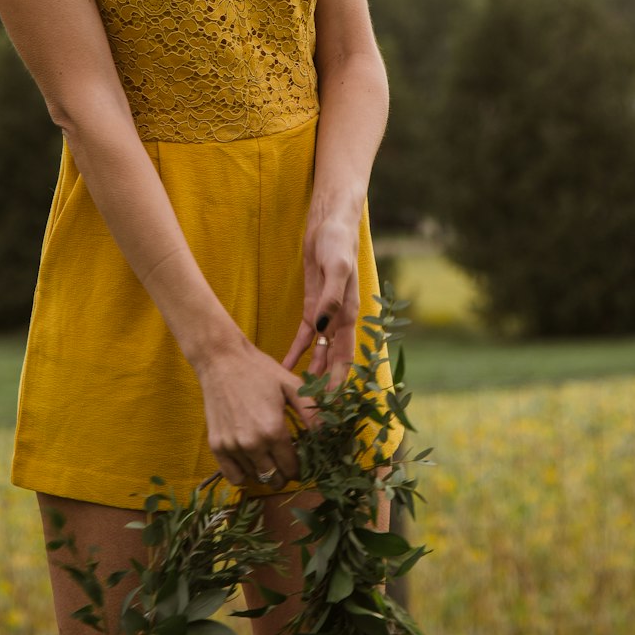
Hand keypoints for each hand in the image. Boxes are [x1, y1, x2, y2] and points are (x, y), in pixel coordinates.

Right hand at [195, 336, 315, 489]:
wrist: (221, 359)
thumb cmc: (259, 370)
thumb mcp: (291, 385)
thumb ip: (312, 411)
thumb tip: (329, 434)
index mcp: (273, 430)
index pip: (292, 469)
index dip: (301, 468)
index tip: (302, 460)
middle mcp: (252, 443)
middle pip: (275, 479)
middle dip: (285, 473)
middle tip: (286, 458)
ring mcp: (232, 446)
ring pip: (256, 477)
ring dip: (265, 471)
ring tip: (268, 453)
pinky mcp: (216, 446)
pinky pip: (233, 477)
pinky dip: (243, 474)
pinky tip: (250, 460)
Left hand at [281, 215, 359, 389]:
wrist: (330, 223)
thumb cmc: (338, 242)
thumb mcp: (336, 267)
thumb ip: (330, 297)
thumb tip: (324, 328)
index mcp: (349, 314)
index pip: (345, 357)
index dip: (337, 382)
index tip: (328, 406)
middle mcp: (340, 319)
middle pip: (333, 361)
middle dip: (324, 385)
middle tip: (309, 411)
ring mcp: (326, 314)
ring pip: (319, 353)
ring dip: (309, 373)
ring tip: (296, 395)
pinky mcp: (312, 306)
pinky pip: (305, 337)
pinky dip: (297, 352)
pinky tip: (285, 366)